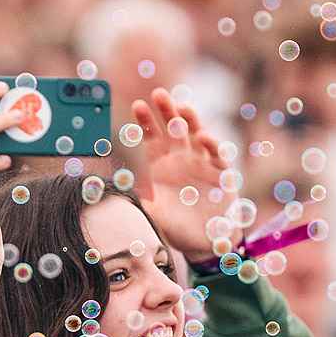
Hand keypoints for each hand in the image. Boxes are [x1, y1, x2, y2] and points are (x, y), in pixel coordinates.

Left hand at [131, 88, 237, 261]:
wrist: (206, 243)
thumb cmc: (178, 228)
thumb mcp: (154, 216)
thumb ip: (138, 203)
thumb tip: (113, 196)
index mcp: (162, 167)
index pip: (153, 139)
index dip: (146, 122)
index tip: (138, 105)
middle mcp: (182, 160)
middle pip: (173, 130)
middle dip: (166, 112)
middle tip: (159, 93)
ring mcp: (203, 164)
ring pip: (195, 136)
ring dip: (190, 120)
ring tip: (181, 107)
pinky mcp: (222, 173)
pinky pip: (217, 155)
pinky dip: (211, 145)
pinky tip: (202, 136)